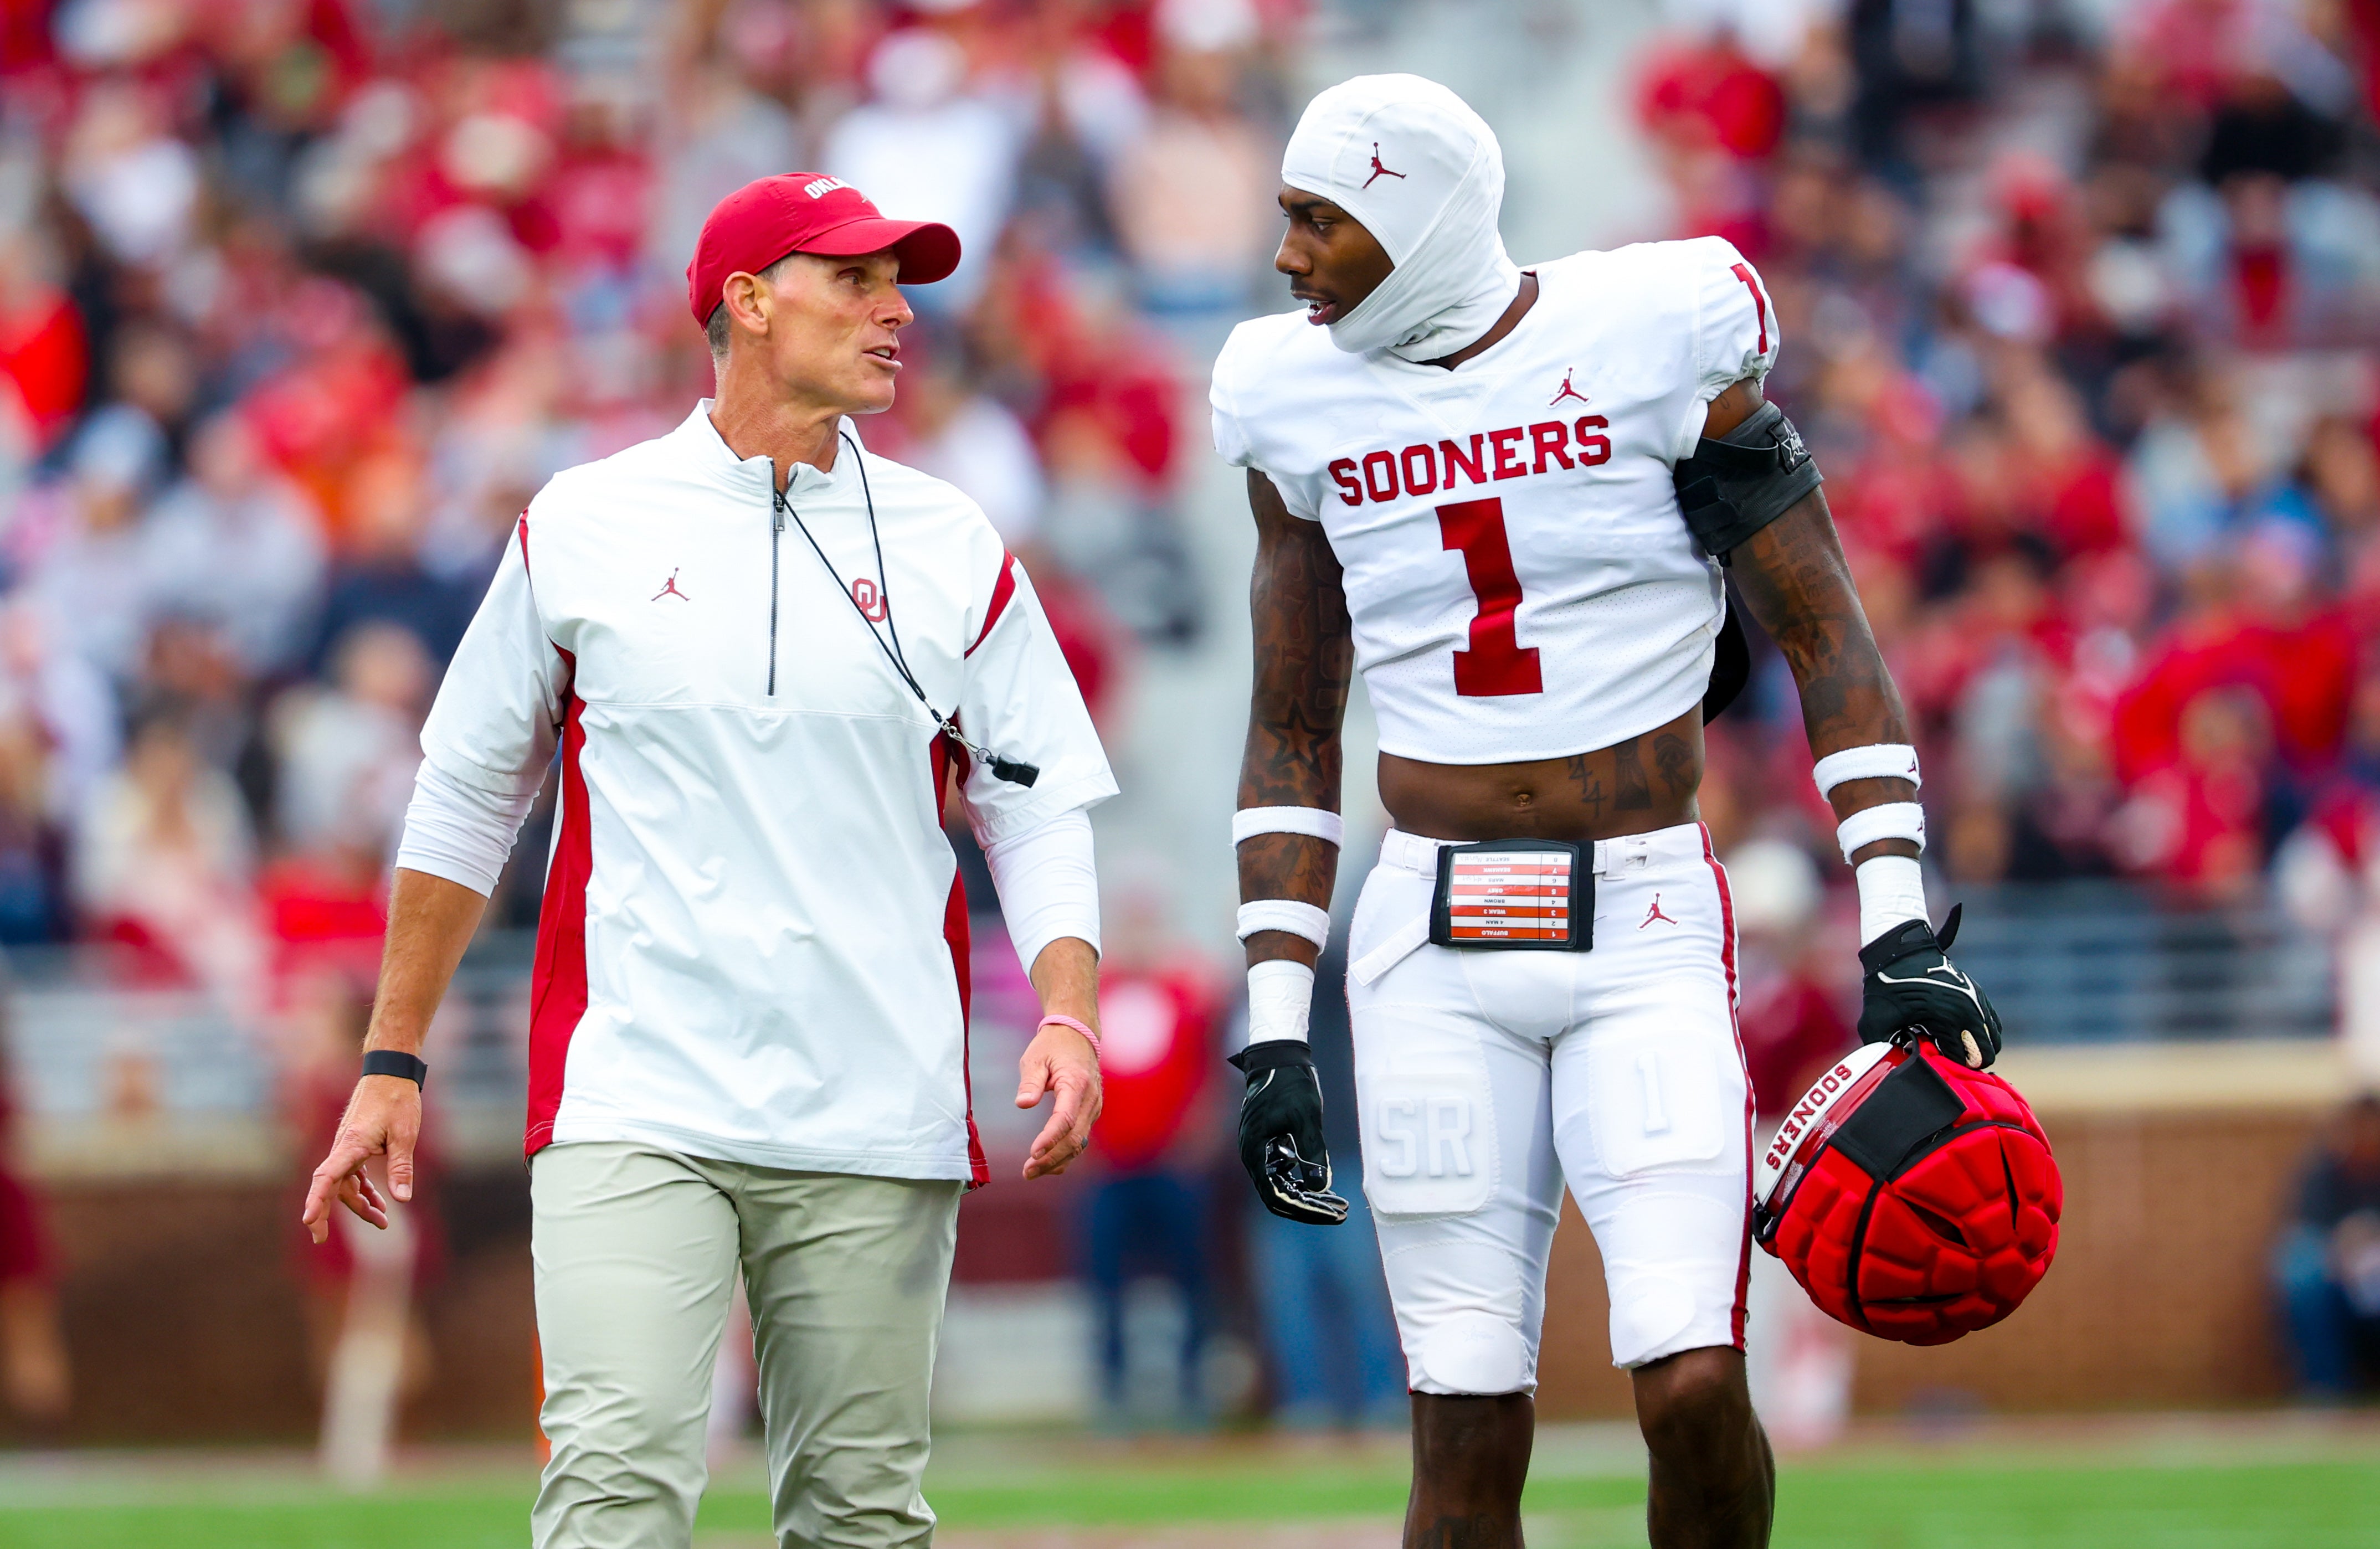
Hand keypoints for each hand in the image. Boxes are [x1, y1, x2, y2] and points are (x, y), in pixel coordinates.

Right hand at [301, 1074, 420, 1243]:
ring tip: (382, 1223)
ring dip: (359, 1204)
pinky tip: (378, 1202)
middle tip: (320, 1239)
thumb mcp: (405, 1134)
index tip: (308, 1220)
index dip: (316, 1200)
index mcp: (352, 1144)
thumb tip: (403, 1199)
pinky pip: (353, 1175)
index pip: (327, 1177)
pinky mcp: (356, 1146)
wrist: (391, 1073)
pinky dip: (364, 1190)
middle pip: (330, 1187)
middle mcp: (344, 1148)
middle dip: (325, 1214)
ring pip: (345, 1184)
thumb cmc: (397, 1099)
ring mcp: (348, 1148)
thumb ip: (401, 1167)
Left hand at [1016, 1021, 1100, 1179]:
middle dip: (1051, 1158)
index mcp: (1076, 1083)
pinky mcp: (1091, 1113)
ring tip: (1031, 1172)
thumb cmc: (1053, 1046)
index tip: (1033, 1153)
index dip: (1050, 1138)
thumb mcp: (1036, 1058)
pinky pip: (1081, 1138)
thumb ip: (1030, 1082)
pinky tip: (1048, 1165)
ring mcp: (1094, 1107)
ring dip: (1057, 1161)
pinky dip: (1065, 1154)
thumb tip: (1023, 1104)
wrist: (1079, 1035)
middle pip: (1074, 1137)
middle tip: (1027, 1172)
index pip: (1066, 1118)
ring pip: (1079, 1142)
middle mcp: (1090, 1099)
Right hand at [1226, 1039, 1346, 1224]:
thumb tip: (1322, 1187)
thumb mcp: (1306, 1117)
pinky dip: (1305, 1182)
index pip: (1277, 1197)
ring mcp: (1260, 1152)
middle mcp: (1254, 1157)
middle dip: (1311, 1208)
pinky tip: (1327, 1187)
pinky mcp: (1269, 1147)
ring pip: (1283, 1188)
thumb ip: (1313, 1152)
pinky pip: (1285, 1174)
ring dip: (1310, 1198)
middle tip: (1341, 1213)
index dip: (1305, 1210)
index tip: (1331, 1214)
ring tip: (1340, 1203)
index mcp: (1255, 1151)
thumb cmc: (1289, 1083)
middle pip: (1280, 1198)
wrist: (1278, 1058)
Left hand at [1859, 905, 2002, 1069]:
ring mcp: (1978, 1001)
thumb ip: (1885, 1049)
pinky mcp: (1979, 994)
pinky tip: (1956, 1032)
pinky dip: (1980, 1033)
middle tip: (1944, 1057)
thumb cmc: (1887, 987)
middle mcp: (1971, 1010)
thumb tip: (1898, 1070)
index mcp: (1949, 1019)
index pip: (1968, 1061)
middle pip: (1988, 1054)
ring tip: (1950, 1045)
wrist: (1900, 952)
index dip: (1951, 1067)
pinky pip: (1993, 1024)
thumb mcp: (1876, 1021)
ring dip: (1976, 1047)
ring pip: (1994, 1040)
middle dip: (1968, 1061)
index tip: (1933, 1062)